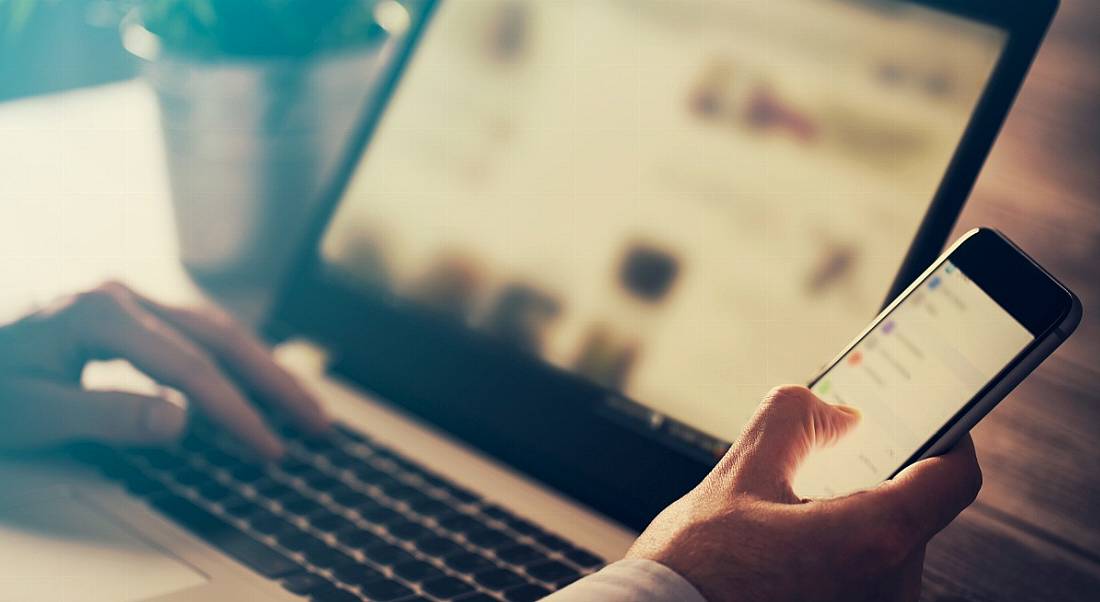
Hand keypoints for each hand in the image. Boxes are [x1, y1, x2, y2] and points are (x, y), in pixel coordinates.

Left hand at [0, 281, 329, 458]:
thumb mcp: (30, 412)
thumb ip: (104, 414)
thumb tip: (182, 420)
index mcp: (101, 313)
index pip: (190, 367)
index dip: (236, 411)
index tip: (270, 449)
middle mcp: (122, 295)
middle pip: (221, 336)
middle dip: (275, 382)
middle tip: (319, 423)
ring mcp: (128, 299)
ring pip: (218, 329)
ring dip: (265, 368)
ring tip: (304, 406)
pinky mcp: (129, 313)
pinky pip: (199, 332)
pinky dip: (237, 359)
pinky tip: (257, 380)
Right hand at [626, 385, 980, 601]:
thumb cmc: (695, 569)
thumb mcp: (739, 474)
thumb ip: (792, 420)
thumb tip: (835, 412)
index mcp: (871, 540)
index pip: (954, 478)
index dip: (949, 437)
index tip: (929, 419)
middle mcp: (889, 589)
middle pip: (912, 512)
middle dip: (874, 480)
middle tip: (828, 459)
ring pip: (886, 548)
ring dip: (853, 521)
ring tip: (792, 515)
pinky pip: (868, 580)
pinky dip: (842, 557)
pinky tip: (790, 552)